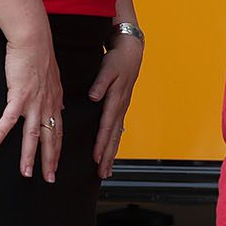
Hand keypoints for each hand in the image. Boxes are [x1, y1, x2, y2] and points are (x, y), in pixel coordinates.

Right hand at [0, 27, 61, 181]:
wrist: (34, 40)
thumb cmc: (40, 57)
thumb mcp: (53, 80)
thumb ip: (54, 97)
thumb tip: (58, 107)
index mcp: (55, 102)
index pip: (59, 132)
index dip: (58, 151)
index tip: (56, 166)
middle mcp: (47, 105)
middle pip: (50, 139)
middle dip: (50, 162)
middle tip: (49, 179)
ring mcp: (34, 102)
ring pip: (33, 135)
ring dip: (29, 156)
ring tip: (26, 173)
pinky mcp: (19, 95)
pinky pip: (9, 119)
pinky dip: (1, 133)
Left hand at [88, 33, 143, 178]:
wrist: (131, 51)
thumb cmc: (118, 59)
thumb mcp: (108, 68)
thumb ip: (100, 83)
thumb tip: (94, 96)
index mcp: (116, 99)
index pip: (107, 126)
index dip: (101, 143)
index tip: (95, 158)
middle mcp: (120, 107)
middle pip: (113, 136)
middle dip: (107, 156)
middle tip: (102, 174)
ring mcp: (122, 108)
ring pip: (116, 135)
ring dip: (111, 154)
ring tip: (106, 170)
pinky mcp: (121, 107)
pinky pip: (117, 129)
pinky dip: (113, 143)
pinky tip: (110, 151)